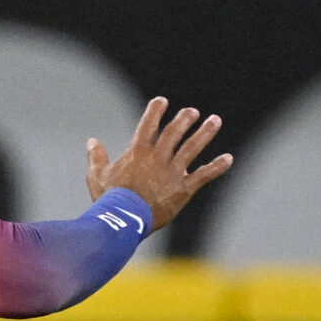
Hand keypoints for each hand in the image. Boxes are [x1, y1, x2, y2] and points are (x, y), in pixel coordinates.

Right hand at [88, 98, 231, 230]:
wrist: (124, 220)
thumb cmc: (108, 200)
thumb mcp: (97, 177)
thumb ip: (96, 158)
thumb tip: (91, 142)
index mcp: (138, 153)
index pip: (148, 125)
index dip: (155, 111)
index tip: (161, 101)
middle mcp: (158, 157)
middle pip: (174, 132)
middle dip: (184, 119)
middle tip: (192, 112)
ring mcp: (172, 172)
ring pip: (192, 147)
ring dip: (205, 133)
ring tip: (215, 120)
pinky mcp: (183, 189)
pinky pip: (204, 175)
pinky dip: (217, 166)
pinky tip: (228, 159)